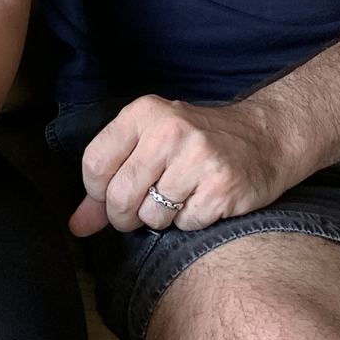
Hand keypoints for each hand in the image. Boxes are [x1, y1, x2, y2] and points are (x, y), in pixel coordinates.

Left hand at [70, 95, 296, 235]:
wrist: (263, 139)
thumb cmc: (196, 144)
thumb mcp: (149, 146)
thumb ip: (107, 183)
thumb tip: (76, 226)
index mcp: (144, 112)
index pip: (93, 164)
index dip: (98, 192)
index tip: (114, 194)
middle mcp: (170, 129)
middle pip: (120, 197)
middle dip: (127, 216)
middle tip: (146, 206)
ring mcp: (199, 157)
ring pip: (152, 217)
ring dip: (163, 218)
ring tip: (182, 194)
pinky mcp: (222, 185)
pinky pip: (186, 224)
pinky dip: (192, 221)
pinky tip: (205, 198)